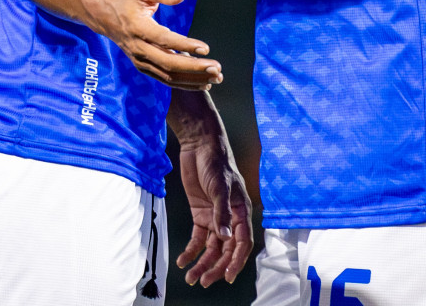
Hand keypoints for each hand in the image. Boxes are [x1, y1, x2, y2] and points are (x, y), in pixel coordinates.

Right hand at [81, 0, 222, 91]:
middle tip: (216, 68)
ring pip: (168, 76)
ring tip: (215, 78)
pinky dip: (183, 83)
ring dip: (192, 79)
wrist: (102, 13)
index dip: (184, 45)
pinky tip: (202, 82)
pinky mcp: (143, 66)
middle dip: (194, 68)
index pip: (163, 40)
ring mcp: (139, 60)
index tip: (205, 48)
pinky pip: (165, 79)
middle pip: (168, 64)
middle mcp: (137, 48)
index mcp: (137, 27)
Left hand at [176, 133, 253, 285]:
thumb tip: (225, 237)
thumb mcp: (221, 187)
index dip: (236, 261)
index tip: (227, 276)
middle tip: (203, 280)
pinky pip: (198, 238)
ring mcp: (215, 218)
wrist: (200, 145)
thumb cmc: (217, 162)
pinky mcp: (200, 214)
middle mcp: (230, 219)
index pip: (242, 243)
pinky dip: (191, 251)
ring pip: (211, 248)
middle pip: (225, 250)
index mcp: (241, 212)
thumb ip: (222, 213)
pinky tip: (183, 260)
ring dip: (202, 263)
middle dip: (216, 267)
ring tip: (191, 277)